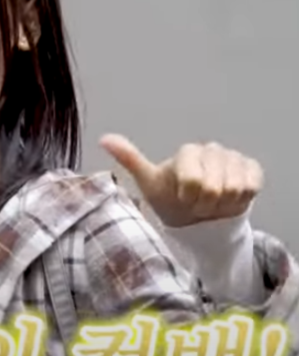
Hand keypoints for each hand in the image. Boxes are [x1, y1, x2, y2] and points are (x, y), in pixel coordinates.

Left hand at [100, 134, 262, 227]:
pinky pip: (251, 187)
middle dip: (205, 203)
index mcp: (188, 152)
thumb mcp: (148, 182)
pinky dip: (240, 200)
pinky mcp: (252, 169)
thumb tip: (103, 138)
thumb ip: (129, 159)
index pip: (193, 180)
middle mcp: (212, 150)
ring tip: (212, 203)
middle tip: (198, 204)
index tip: (183, 198)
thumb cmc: (171, 198)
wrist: (198, 216)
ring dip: (222, 204)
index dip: (189, 197)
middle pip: (214, 186)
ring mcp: (234, 158)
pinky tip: (229, 199)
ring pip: (234, 188)